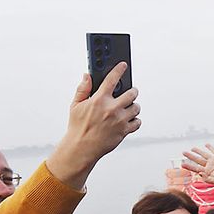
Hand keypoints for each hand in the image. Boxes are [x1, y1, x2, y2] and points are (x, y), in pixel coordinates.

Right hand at [46, 64, 140, 187]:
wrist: (81, 148)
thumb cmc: (78, 127)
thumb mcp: (76, 105)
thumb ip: (83, 89)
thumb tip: (87, 76)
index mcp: (99, 99)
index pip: (112, 79)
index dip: (119, 70)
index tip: (123, 65)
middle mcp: (111, 108)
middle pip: (131, 93)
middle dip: (132, 91)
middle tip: (129, 92)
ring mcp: (119, 120)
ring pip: (136, 107)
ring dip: (134, 106)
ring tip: (127, 108)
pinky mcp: (124, 131)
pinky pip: (138, 122)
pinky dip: (135, 121)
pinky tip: (129, 120)